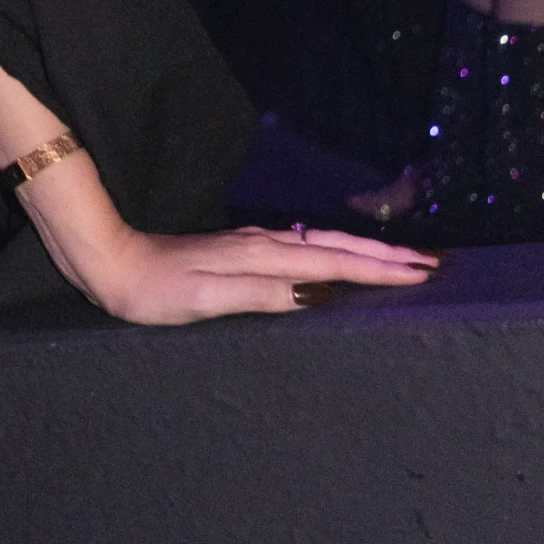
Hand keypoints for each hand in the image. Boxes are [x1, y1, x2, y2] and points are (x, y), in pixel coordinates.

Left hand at [67, 221, 437, 324]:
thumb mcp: (204, 298)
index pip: (334, 262)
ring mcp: (251, 245)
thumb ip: (261, 294)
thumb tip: (320, 293)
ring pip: (321, 245)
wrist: (110, 260)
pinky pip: (302, 249)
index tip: (424, 271)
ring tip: (401, 260)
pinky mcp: (240, 250)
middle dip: (385, 255)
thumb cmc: (154, 291)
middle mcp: (263, 245)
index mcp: (262, 257)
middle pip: (335, 248)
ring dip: (363, 252)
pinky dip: (331, 253)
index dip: (380, 269)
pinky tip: (336, 260)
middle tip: (433, 263)